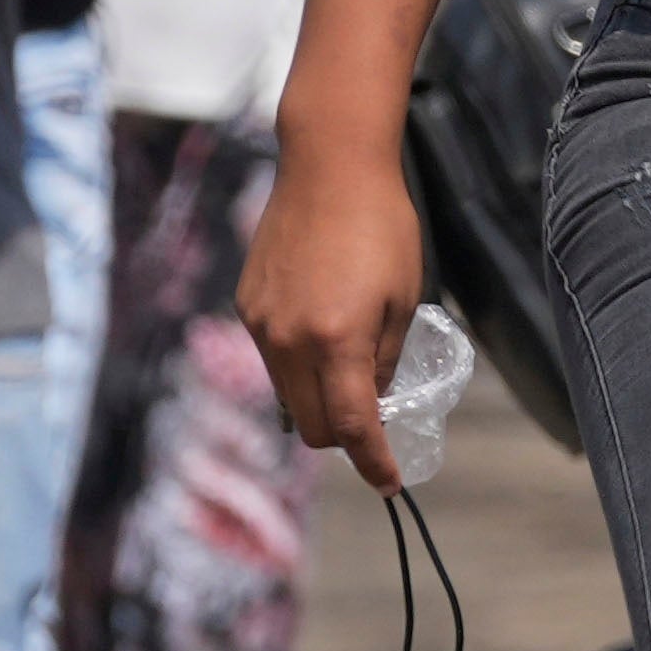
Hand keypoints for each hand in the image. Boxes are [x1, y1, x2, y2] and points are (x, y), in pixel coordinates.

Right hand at [240, 133, 437, 488]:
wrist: (328, 169)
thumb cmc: (382, 228)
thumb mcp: (404, 298)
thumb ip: (386, 359)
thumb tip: (372, 400)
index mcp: (336, 340)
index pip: (351, 426)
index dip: (372, 462)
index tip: (389, 482)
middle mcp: (289, 340)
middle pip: (309, 426)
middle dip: (343, 438)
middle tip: (375, 425)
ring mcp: (261, 325)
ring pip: (287, 396)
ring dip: (318, 401)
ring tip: (351, 373)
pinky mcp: (246, 307)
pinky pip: (273, 359)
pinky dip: (299, 367)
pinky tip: (323, 335)